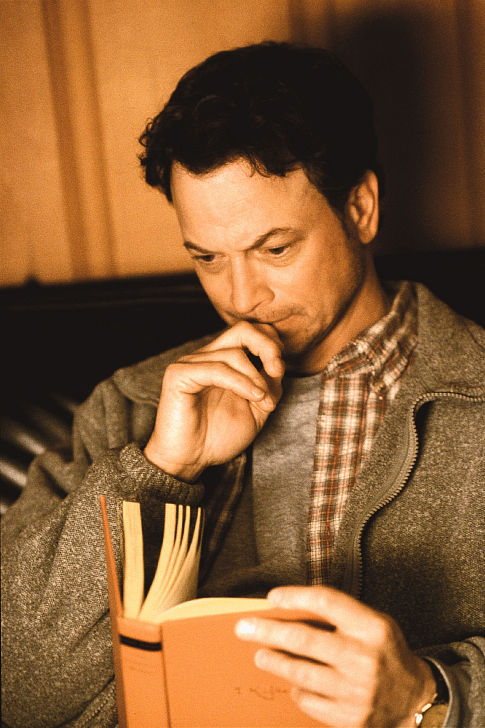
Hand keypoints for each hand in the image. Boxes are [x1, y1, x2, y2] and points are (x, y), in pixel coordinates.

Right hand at [144, 321, 283, 480]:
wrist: (190, 461)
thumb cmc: (218, 437)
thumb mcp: (256, 410)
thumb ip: (268, 386)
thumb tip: (278, 366)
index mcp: (223, 361)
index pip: (251, 333)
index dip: (272, 345)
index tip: (280, 372)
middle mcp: (207, 356)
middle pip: (242, 330)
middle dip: (267, 347)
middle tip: (278, 371)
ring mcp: (191, 363)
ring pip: (234, 353)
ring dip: (257, 378)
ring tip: (264, 402)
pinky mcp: (178, 375)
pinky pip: (216, 369)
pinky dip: (241, 382)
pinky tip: (253, 396)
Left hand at [235, 586, 436, 727]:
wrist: (415, 699)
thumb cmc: (384, 651)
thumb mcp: (372, 624)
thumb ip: (338, 616)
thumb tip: (288, 611)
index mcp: (372, 627)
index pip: (326, 602)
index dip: (295, 596)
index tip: (272, 598)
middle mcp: (364, 658)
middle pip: (304, 640)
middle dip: (268, 632)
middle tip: (243, 628)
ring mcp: (357, 691)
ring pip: (300, 674)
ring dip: (275, 662)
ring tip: (260, 654)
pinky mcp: (350, 718)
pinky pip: (309, 701)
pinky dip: (298, 689)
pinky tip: (294, 682)